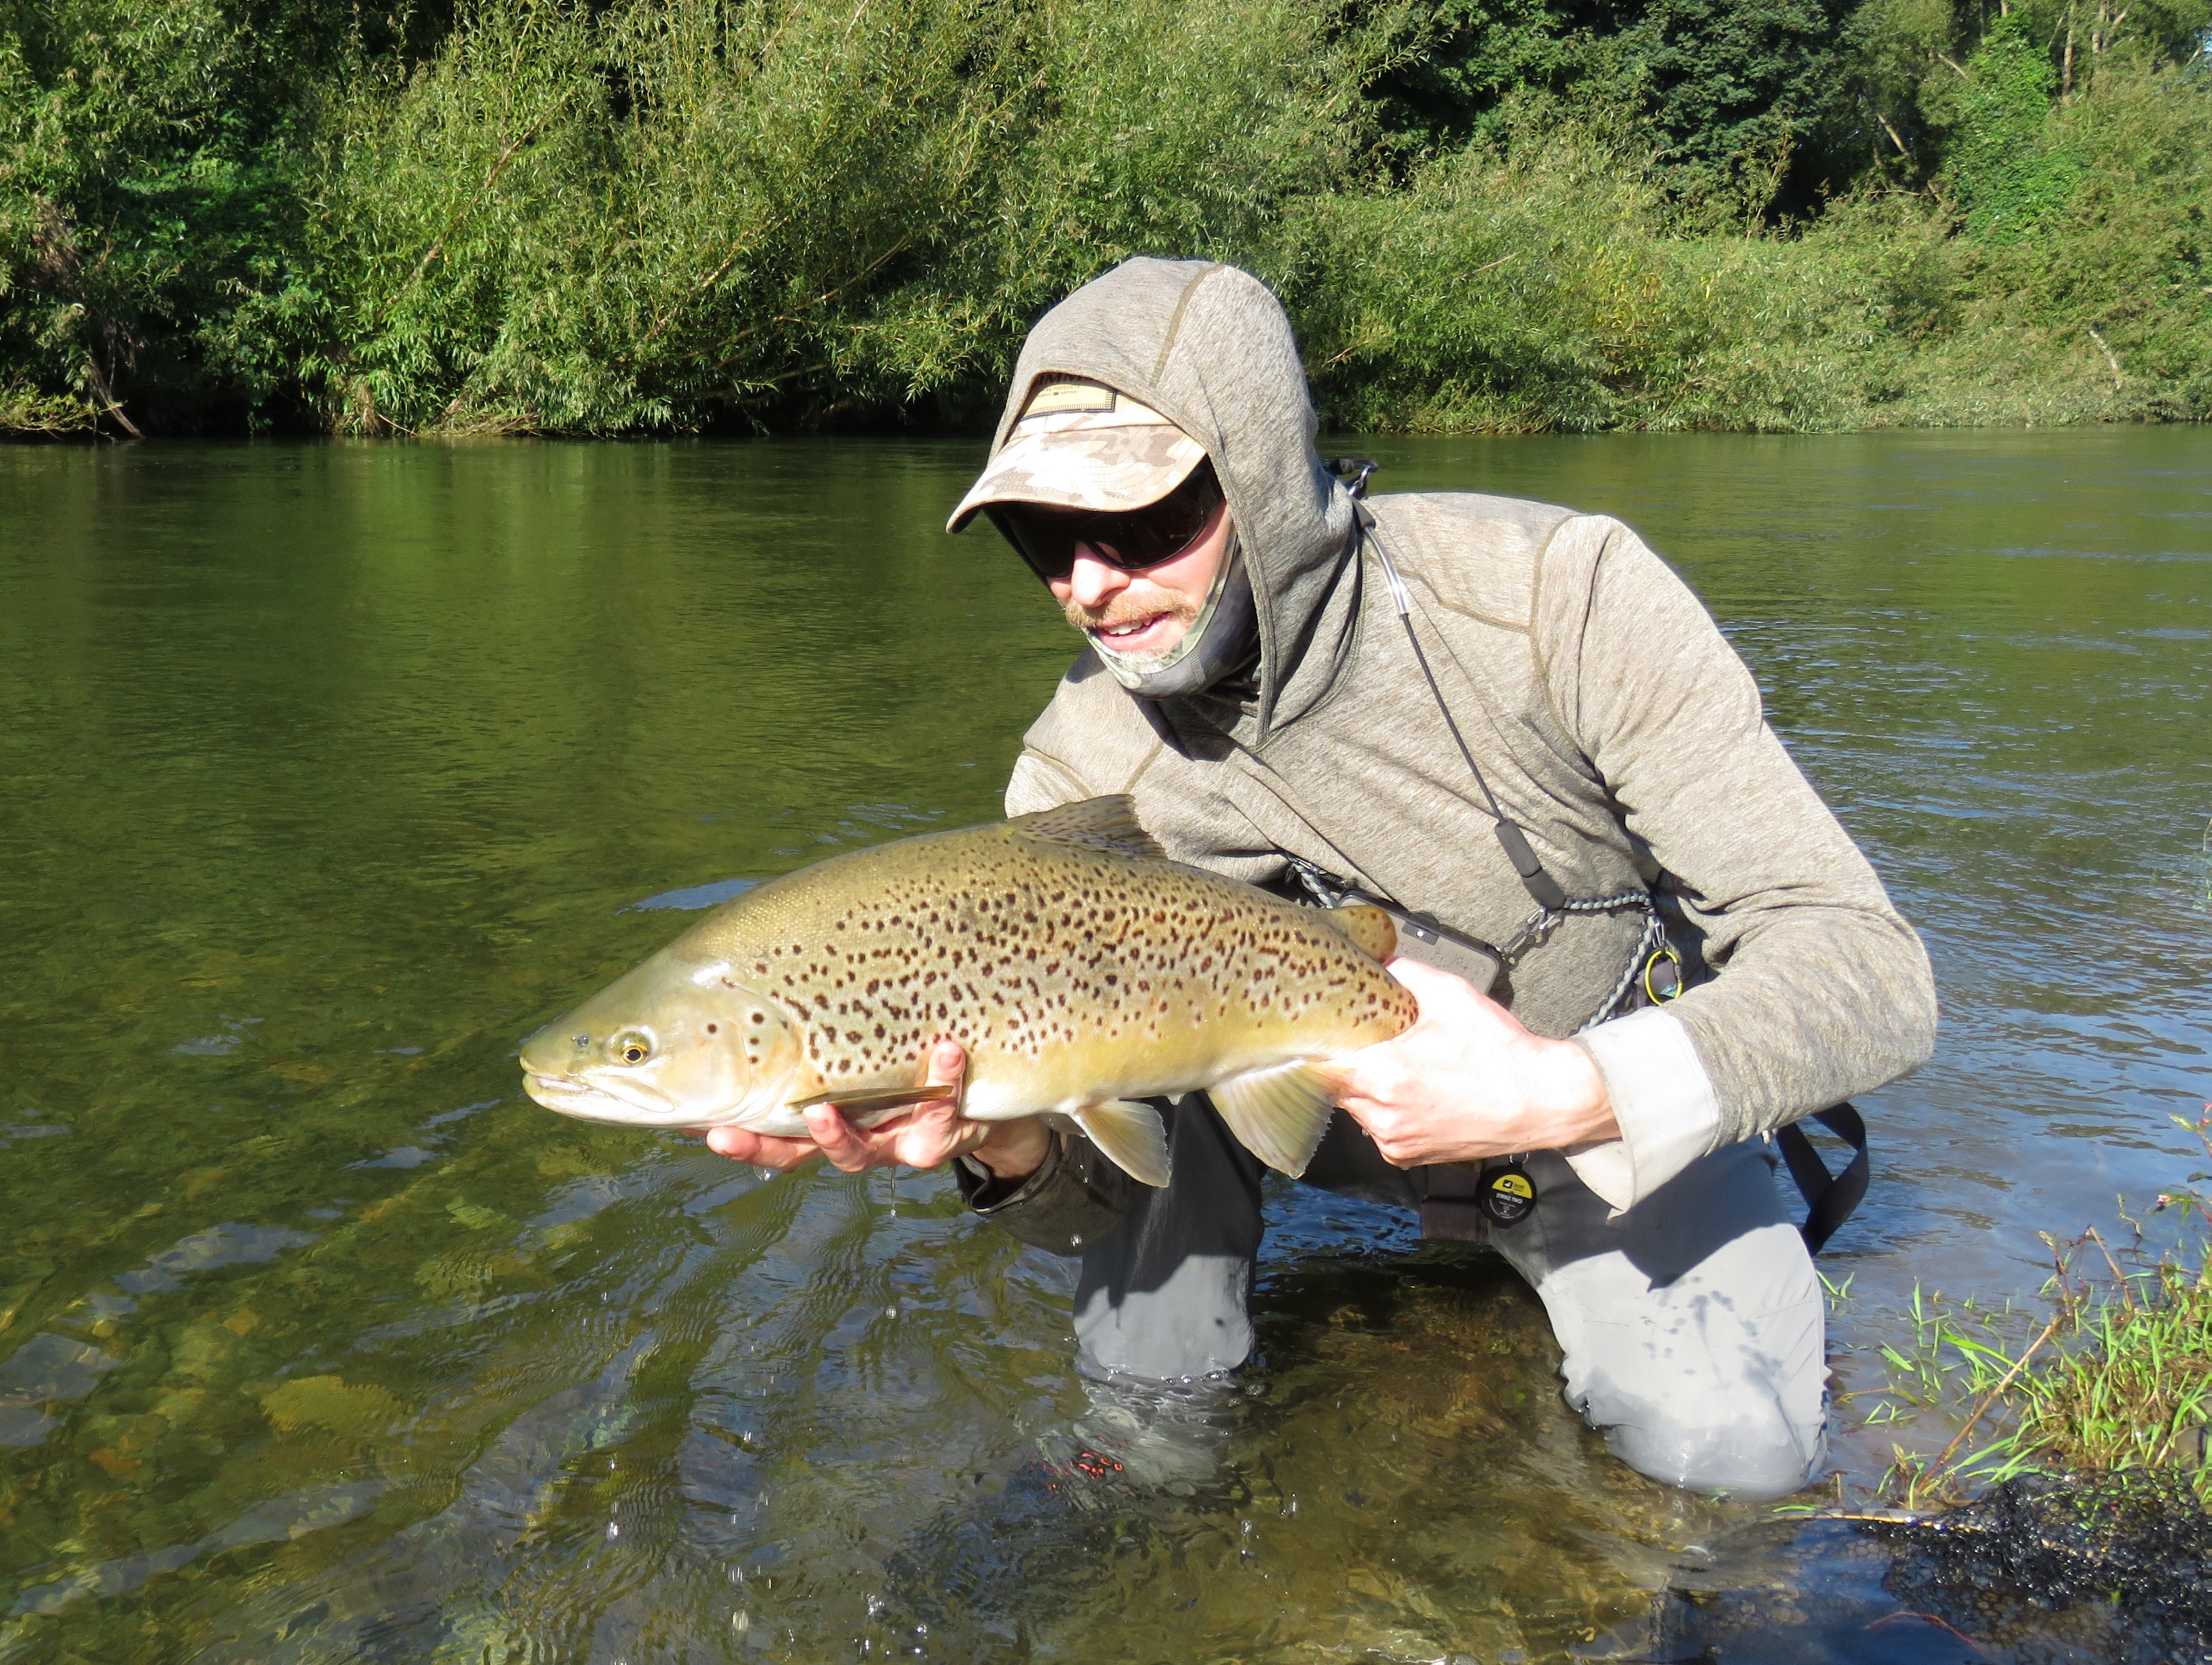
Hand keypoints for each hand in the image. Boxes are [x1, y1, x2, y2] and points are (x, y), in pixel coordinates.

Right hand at [700, 1040, 1052, 1179]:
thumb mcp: (868, 1044)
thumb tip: (748, 988)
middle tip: (728, 1133)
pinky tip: (944, 1047)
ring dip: (841, 1133)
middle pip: (800, 1153)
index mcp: (828, 1117)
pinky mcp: (946, 1133)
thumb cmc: (918, 1061)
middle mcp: (857, 1137)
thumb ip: (820, 1029)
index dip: (732, 1135)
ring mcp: (898, 1141)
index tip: (695, 1129)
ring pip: (865, 1153)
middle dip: (766, 1145)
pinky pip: (942, 1114)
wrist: (1001, 1099)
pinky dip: (942, 1079)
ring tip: (824, 1109)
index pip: (767, 1131)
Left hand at [1317, 958, 1618, 1167]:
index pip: (1320, 1060)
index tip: (1327, 1028)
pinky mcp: (1407, 1156)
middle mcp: (1381, 1114)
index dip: (1322, 1041)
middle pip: (1336, 1083)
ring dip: (1369, 1087)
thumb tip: (1377, 963)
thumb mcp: (1451, 995)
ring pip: (1357, 1107)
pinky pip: (1379, 1128)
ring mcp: (1393, 1140)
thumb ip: (1404, 973)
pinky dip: (1388, 1111)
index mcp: (1383, 1074)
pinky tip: (1417, 1093)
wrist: (1541, 1100)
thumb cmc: (1500, 1051)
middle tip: (1375, 1043)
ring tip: (1404, 1068)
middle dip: (1351, 1061)